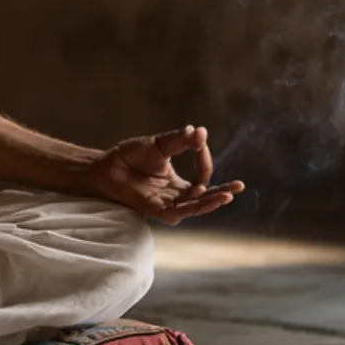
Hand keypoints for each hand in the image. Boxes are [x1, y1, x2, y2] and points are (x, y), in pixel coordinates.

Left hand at [87, 125, 245, 224]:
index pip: (201, 175)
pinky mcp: (154, 210)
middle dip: (222, 192)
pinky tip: (199, 196)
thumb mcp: (159, 145)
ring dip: (210, 201)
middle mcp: (175, 196)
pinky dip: (189, 205)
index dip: (203, 157)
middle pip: (205, 197)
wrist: (104, 166)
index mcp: (178, 183)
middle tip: (239, 186)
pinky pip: (176, 212)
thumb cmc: (129, 157)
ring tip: (227, 195)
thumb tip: (199, 131)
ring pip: (194, 207)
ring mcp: (166, 204)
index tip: (198, 139)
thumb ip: (179, 140)